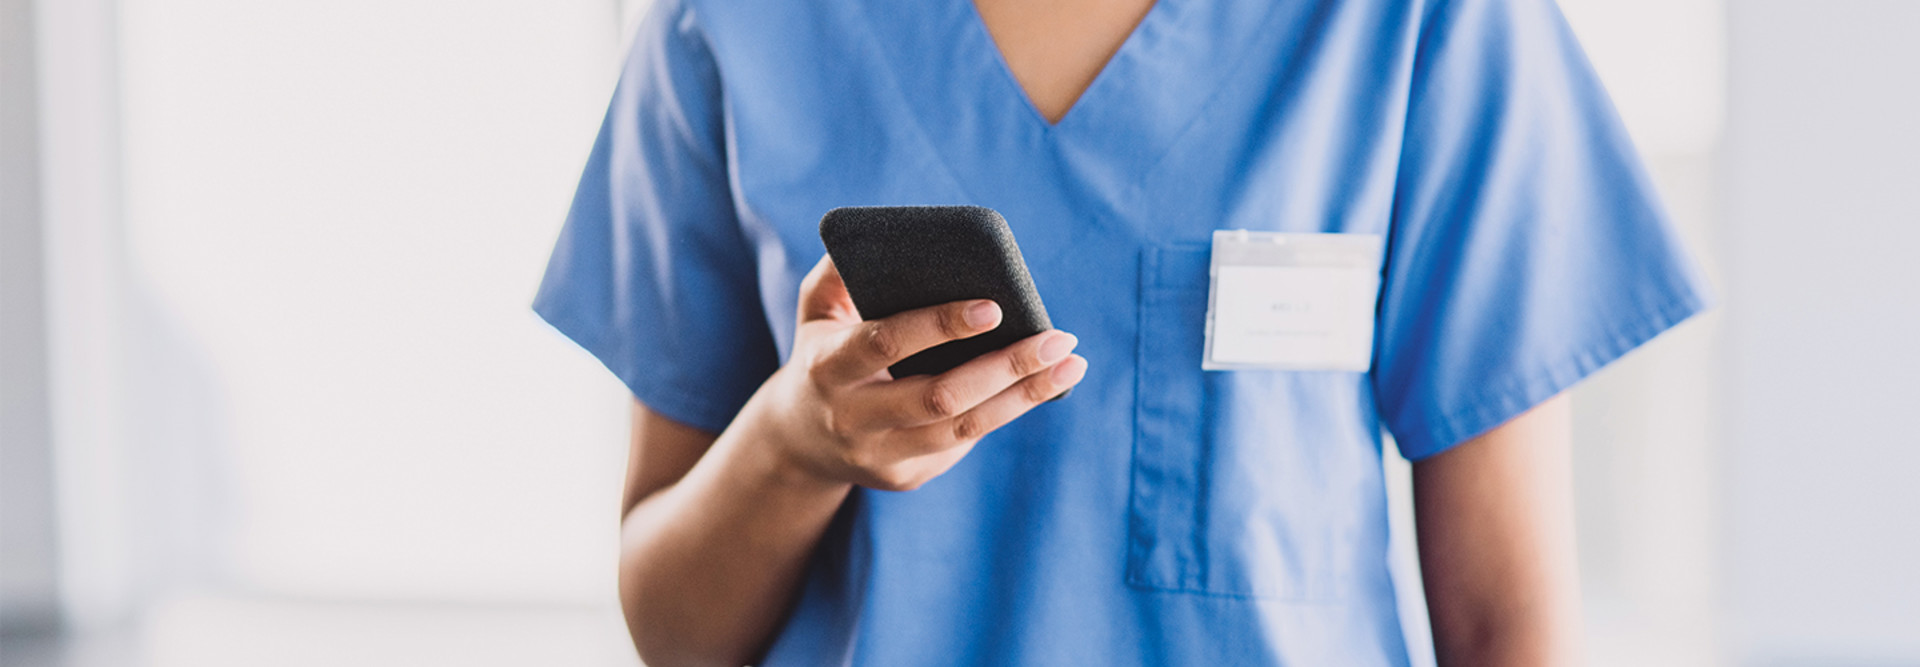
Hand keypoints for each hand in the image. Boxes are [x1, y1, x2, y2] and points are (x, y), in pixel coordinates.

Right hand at [743, 256, 1087, 490]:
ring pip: (963, 428)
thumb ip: (837, 273)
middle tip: (1060, 339)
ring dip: (1024, 396)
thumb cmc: (823, 354)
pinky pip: (964, 443)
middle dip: (1007, 367)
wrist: (798, 442)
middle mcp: (852, 419)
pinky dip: (1006, 411)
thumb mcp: (814, 312)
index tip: (996, 305)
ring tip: (1070, 365)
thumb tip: (881, 237)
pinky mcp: (906, 478)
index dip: (941, 325)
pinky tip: (1040, 386)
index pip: (887, 342)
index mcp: (827, 368)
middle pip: (940, 396)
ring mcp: (880, 456)